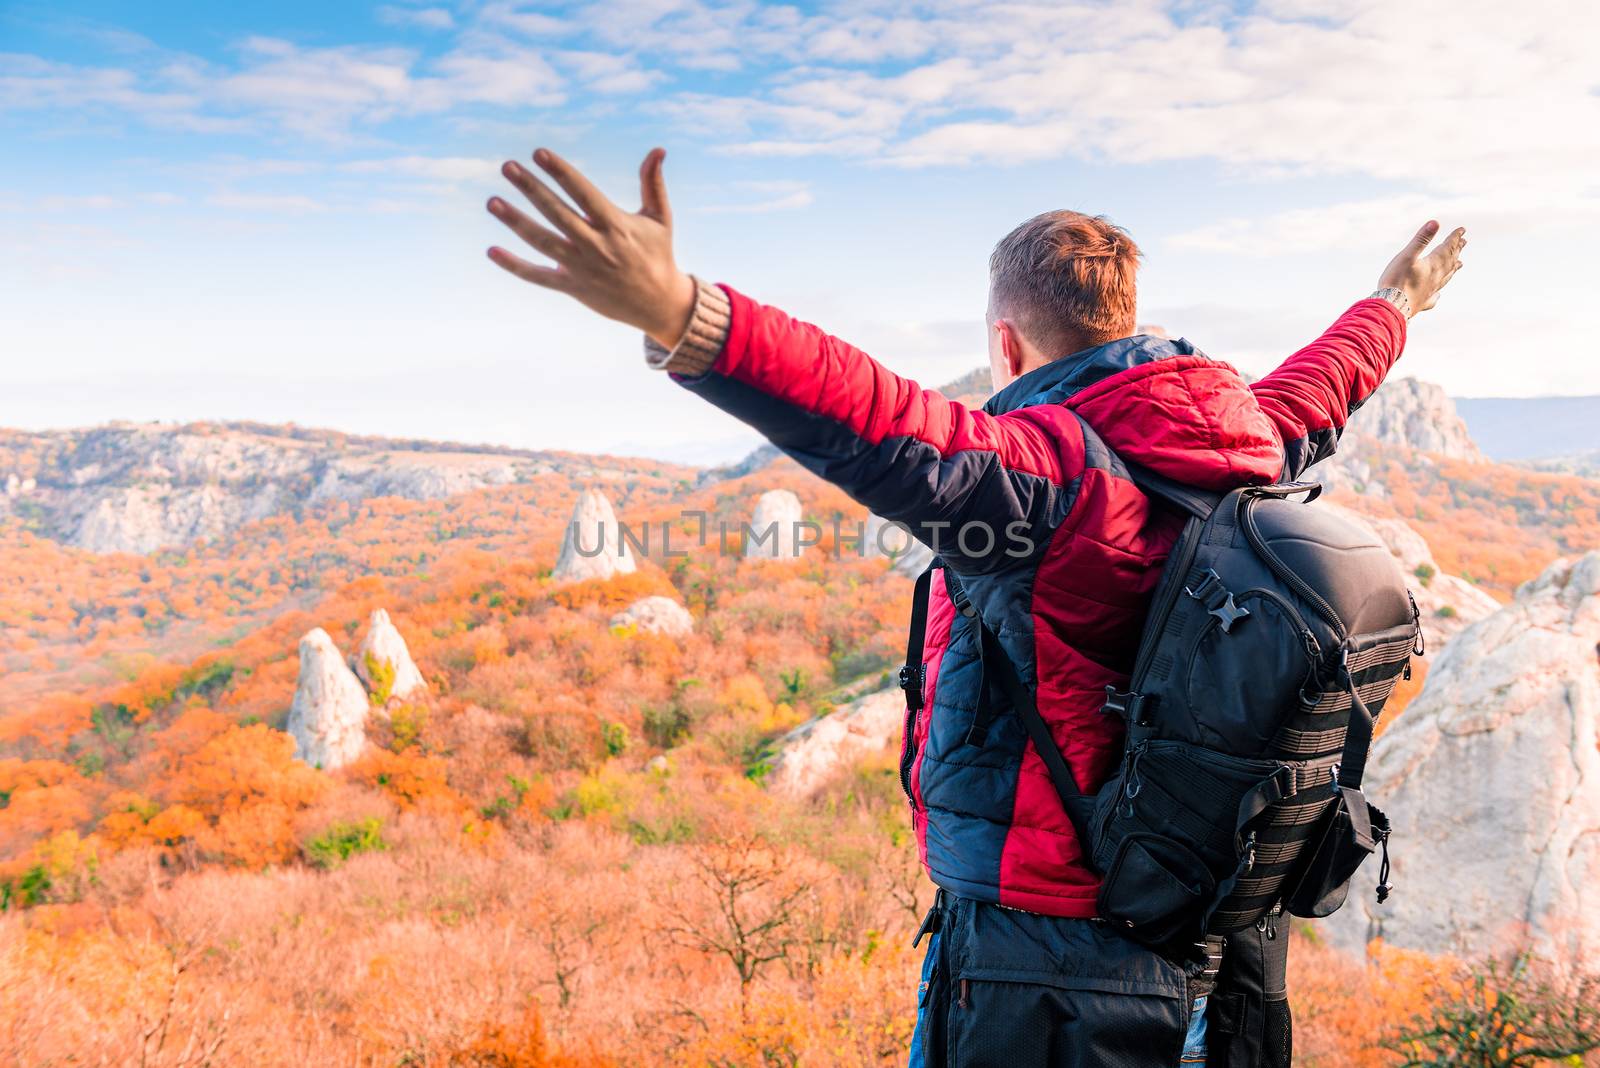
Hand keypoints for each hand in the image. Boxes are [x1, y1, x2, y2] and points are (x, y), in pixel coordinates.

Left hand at [486, 147, 695, 346]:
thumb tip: (658, 149)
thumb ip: (653, 183)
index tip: (539, 153)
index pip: (583, 194)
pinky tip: (492, 250)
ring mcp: (582, 268)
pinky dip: (515, 266)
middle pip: (557, 213)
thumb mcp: (660, 218)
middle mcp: (597, 246)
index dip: (561, 173)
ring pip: (543, 242)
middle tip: (507, 167)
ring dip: (516, 222)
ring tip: (492, 202)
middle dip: (531, 189)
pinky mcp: (573, 288)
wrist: (659, 304)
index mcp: (616, 226)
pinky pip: (539, 276)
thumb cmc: (658, 254)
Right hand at [1376, 220, 1466, 316]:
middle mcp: (1436, 277)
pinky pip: (1434, 297)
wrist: (1391, 307)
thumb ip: (1421, 239)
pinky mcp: (1423, 303)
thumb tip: (1435, 222)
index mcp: (1433, 265)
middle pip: (1450, 261)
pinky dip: (1438, 293)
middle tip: (1464, 242)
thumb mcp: (1407, 255)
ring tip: (1460, 263)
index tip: (1462, 230)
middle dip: (1456, 250)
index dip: (1455, 238)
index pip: (1448, 248)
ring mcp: (1430, 291)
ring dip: (1453, 268)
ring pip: (1446, 277)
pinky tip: (1438, 294)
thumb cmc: (1397, 280)